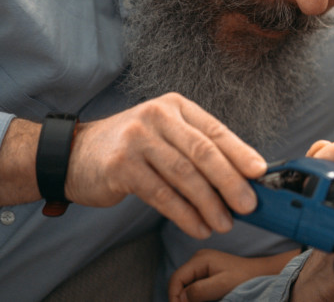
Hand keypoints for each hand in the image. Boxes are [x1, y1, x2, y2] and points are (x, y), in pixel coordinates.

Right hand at [64, 92, 264, 238]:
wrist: (74, 155)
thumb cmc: (130, 148)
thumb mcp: (164, 135)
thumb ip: (196, 149)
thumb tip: (240, 177)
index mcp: (174, 106)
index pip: (214, 130)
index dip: (240, 152)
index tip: (260, 172)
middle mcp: (157, 116)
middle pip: (203, 152)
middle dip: (230, 181)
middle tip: (247, 205)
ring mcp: (137, 139)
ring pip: (184, 175)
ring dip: (208, 204)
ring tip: (223, 223)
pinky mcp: (121, 165)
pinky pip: (161, 194)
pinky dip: (183, 214)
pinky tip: (197, 226)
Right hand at [168, 248, 299, 301]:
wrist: (262, 274)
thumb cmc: (246, 279)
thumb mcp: (222, 285)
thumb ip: (200, 290)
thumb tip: (180, 298)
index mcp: (200, 259)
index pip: (176, 279)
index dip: (173, 297)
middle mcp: (198, 260)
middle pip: (178, 282)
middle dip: (179, 298)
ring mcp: (202, 266)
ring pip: (184, 286)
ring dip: (186, 299)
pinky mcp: (207, 274)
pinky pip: (193, 287)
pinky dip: (193, 297)